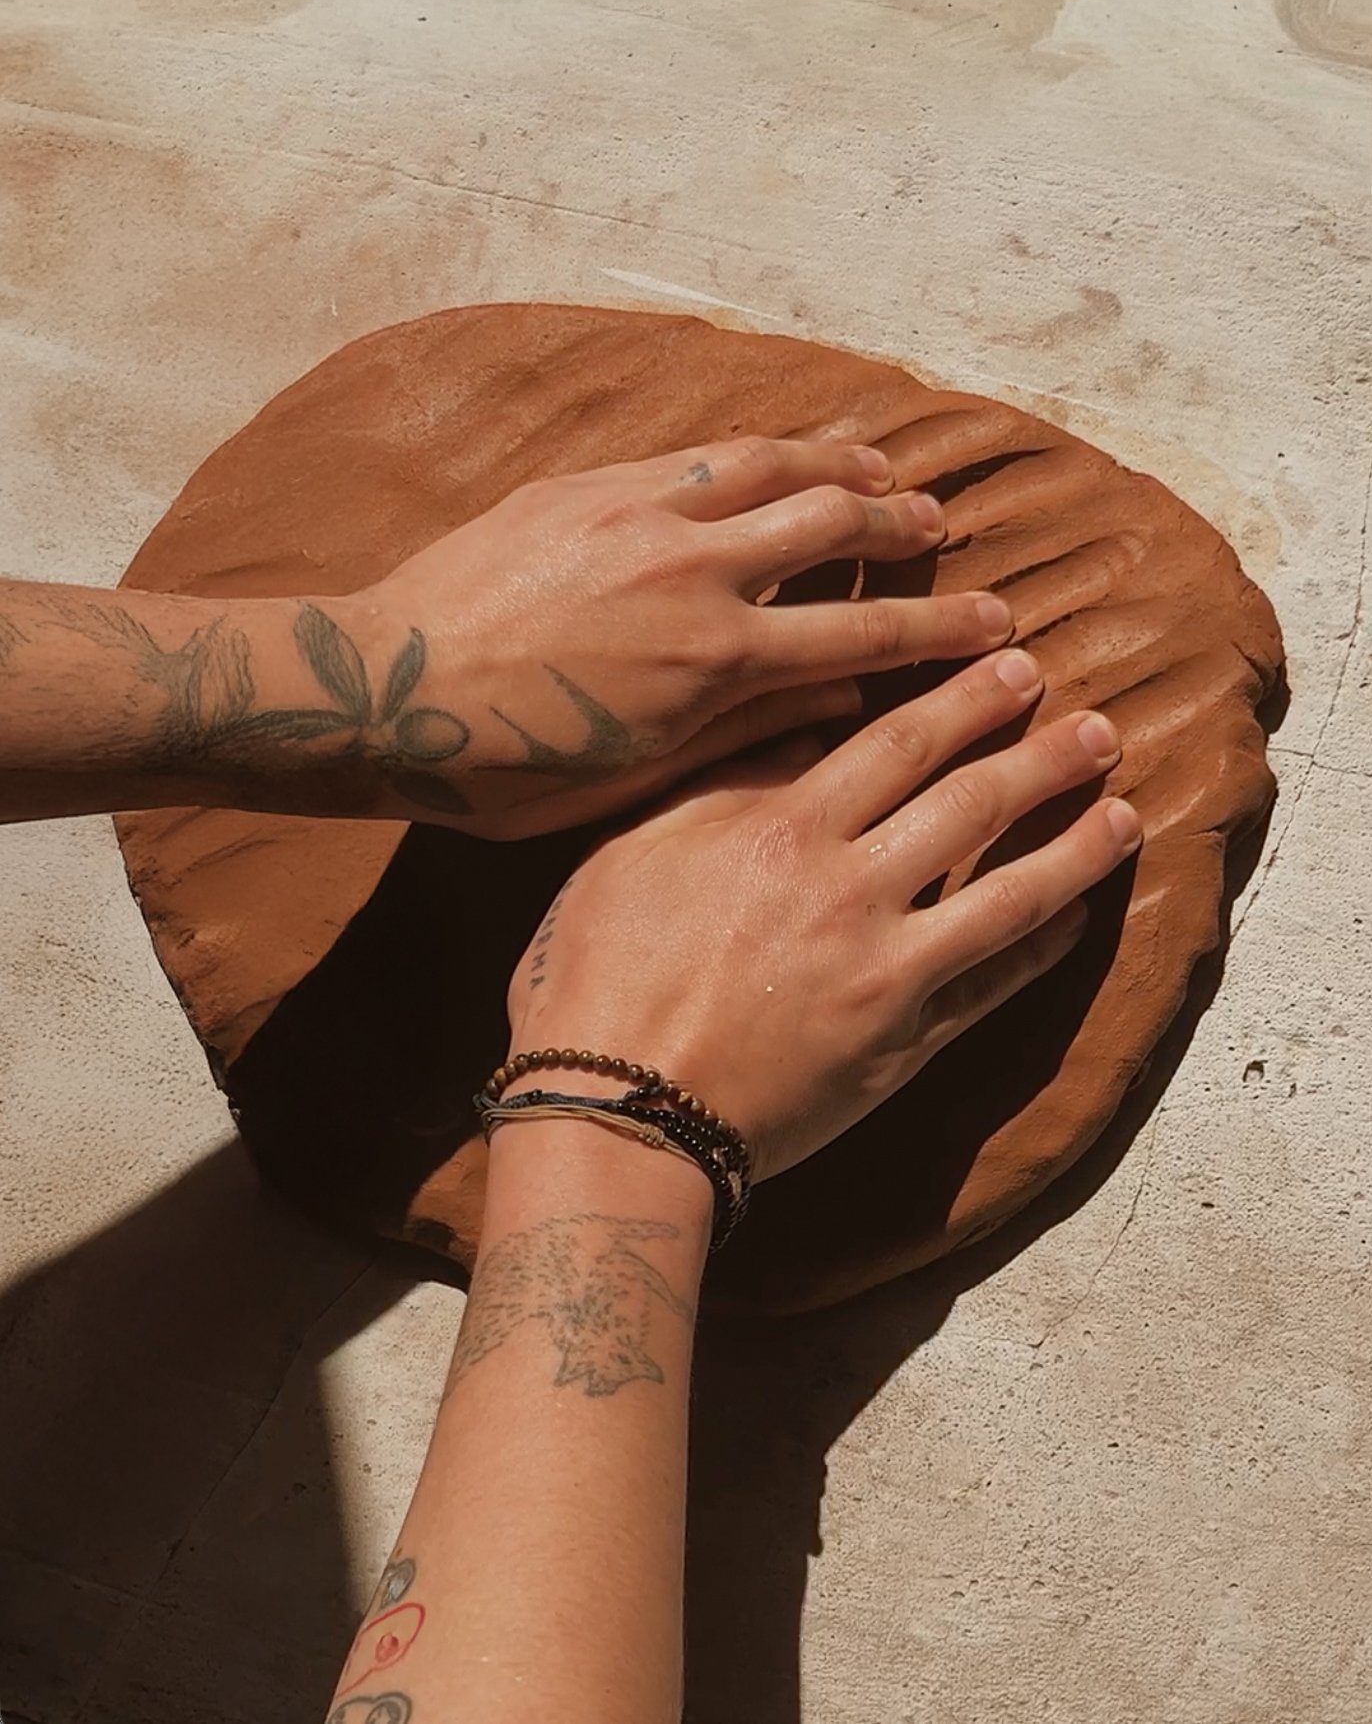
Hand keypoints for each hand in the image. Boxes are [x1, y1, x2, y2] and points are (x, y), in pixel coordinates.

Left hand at [351, 437, 1015, 835]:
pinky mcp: (589, 484)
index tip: (998, 625)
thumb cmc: (500, 767)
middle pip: (836, 525)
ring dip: (841, 462)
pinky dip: (756, 450)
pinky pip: (699, 452)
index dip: (941, 630)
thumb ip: (743, 730)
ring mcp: (641, 514)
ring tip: (883, 468)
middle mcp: (695, 571)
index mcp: (713, 662)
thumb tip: (837, 698)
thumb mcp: (633, 780)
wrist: (378, 691)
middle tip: (942, 534)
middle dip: (903, 526)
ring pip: (773, 465)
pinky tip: (776, 454)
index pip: (863, 636)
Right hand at [503, 648, 1142, 1181]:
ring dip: (1076, 846)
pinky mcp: (901, 1044)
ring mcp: (885, 968)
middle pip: (970, 801)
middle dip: (1042, 755)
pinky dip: (1043, 949)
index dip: (966, 697)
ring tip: (1126, 810)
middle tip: (1095, 723)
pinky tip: (1079, 919)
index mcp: (780, 827)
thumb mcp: (629, 849)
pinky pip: (993, 986)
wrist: (613, 1112)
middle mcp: (847, 886)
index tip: (1016, 664)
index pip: (898, 739)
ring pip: (1010, 892)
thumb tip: (797, 729)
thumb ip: (718, 783)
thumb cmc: (594, 975)